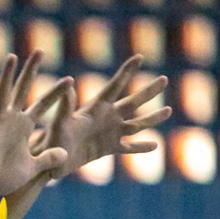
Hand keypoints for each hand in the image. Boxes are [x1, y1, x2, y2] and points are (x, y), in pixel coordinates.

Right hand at [0, 52, 71, 198]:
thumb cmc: (3, 177)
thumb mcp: (31, 168)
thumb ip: (47, 158)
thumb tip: (65, 154)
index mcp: (23, 126)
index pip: (42, 104)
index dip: (56, 93)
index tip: (71, 80)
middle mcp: (10, 120)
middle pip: (22, 90)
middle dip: (31, 71)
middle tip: (40, 50)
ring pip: (1, 95)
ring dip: (6, 76)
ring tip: (12, 57)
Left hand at [32, 55, 169, 179]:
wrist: (51, 161)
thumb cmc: (52, 140)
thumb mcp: (59, 122)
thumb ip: (66, 106)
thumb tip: (68, 84)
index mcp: (95, 108)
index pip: (114, 86)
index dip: (126, 72)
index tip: (139, 57)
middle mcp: (106, 118)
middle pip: (132, 102)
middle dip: (148, 91)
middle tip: (165, 79)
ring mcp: (109, 134)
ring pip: (136, 124)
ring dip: (152, 118)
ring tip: (168, 110)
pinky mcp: (108, 149)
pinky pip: (128, 148)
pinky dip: (141, 147)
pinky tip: (155, 145)